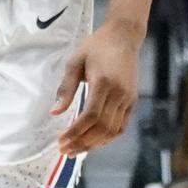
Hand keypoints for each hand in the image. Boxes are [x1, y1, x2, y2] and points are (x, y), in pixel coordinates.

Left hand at [52, 19, 140, 156]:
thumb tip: (55, 112)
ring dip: (94, 144)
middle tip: (65, 151)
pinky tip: (94, 142)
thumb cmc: (96, 46)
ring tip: (76, 150)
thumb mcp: (75, 62)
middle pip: (101, 128)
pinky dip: (107, 138)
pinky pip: (121, 126)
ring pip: (112, 131)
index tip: (61, 141)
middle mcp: (118, 93)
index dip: (75, 132)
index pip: (90, 116)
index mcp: (103, 82)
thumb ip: (65, 88)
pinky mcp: (132, 101)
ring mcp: (128, 99)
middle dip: (82, 142)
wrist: (123, 37)